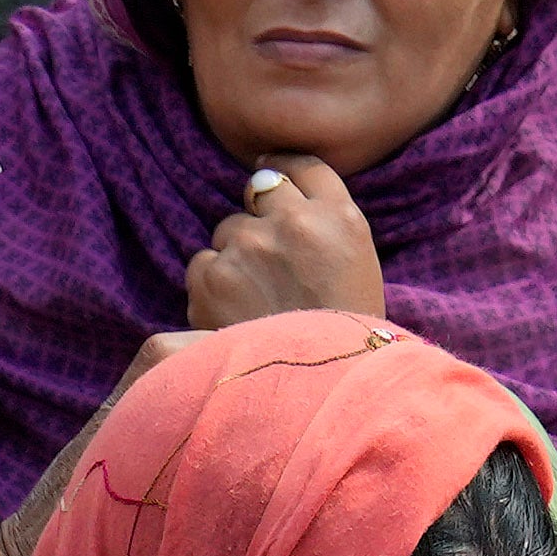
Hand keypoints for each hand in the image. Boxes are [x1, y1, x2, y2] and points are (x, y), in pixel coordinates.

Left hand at [182, 152, 393, 332]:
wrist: (320, 390)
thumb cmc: (342, 331)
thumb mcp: (355, 261)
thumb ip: (320, 218)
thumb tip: (262, 182)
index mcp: (339, 216)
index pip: (298, 165)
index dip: (282, 177)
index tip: (274, 191)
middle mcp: (294, 222)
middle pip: (258, 193)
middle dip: (260, 222)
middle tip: (276, 270)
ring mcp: (251, 246)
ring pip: (227, 231)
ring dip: (236, 256)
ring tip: (260, 301)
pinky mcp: (214, 275)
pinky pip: (201, 263)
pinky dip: (211, 286)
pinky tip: (236, 314)